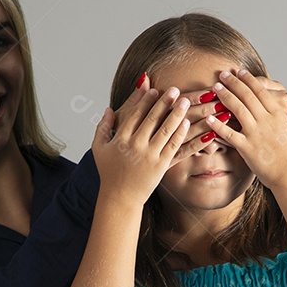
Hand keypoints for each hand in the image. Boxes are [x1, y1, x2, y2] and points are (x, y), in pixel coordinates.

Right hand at [92, 81, 189, 206]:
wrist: (120, 198)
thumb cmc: (109, 173)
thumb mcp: (99, 148)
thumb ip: (102, 127)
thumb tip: (108, 109)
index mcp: (121, 139)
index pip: (135, 115)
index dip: (145, 101)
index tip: (154, 89)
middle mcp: (135, 145)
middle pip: (152, 119)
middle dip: (164, 102)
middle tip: (174, 89)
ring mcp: (149, 156)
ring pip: (165, 130)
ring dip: (176, 114)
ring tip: (185, 102)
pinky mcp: (160, 166)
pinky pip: (173, 146)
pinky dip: (180, 134)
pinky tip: (187, 123)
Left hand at [176, 75, 286, 159]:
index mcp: (278, 114)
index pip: (261, 91)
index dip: (248, 79)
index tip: (239, 72)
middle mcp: (266, 121)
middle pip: (246, 96)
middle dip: (233, 83)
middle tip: (222, 75)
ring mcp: (256, 134)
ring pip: (237, 110)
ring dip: (225, 97)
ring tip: (215, 88)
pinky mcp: (247, 148)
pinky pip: (229, 134)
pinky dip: (218, 125)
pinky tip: (208, 118)